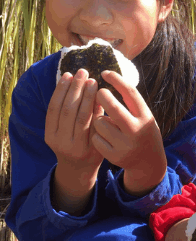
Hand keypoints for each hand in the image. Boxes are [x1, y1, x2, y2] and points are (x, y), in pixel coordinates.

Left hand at [45, 69, 103, 214]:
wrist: (77, 167)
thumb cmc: (96, 152)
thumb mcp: (104, 139)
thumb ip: (101, 120)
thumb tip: (101, 95)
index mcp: (84, 148)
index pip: (85, 119)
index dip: (89, 99)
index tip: (95, 83)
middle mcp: (66, 145)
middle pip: (70, 112)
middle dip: (77, 90)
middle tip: (84, 73)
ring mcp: (54, 140)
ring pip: (58, 109)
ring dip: (66, 89)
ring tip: (73, 73)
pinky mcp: (47, 135)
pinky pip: (51, 111)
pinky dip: (57, 94)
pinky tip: (64, 81)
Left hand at [93, 70, 166, 195]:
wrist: (149, 163)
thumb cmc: (142, 132)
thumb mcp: (144, 116)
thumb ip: (130, 102)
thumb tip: (109, 78)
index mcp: (146, 117)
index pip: (130, 93)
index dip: (116, 80)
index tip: (105, 72)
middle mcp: (137, 130)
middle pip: (113, 107)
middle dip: (101, 96)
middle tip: (98, 92)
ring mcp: (126, 145)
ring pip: (100, 123)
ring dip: (98, 119)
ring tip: (106, 124)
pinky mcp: (115, 156)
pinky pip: (96, 138)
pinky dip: (97, 135)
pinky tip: (105, 138)